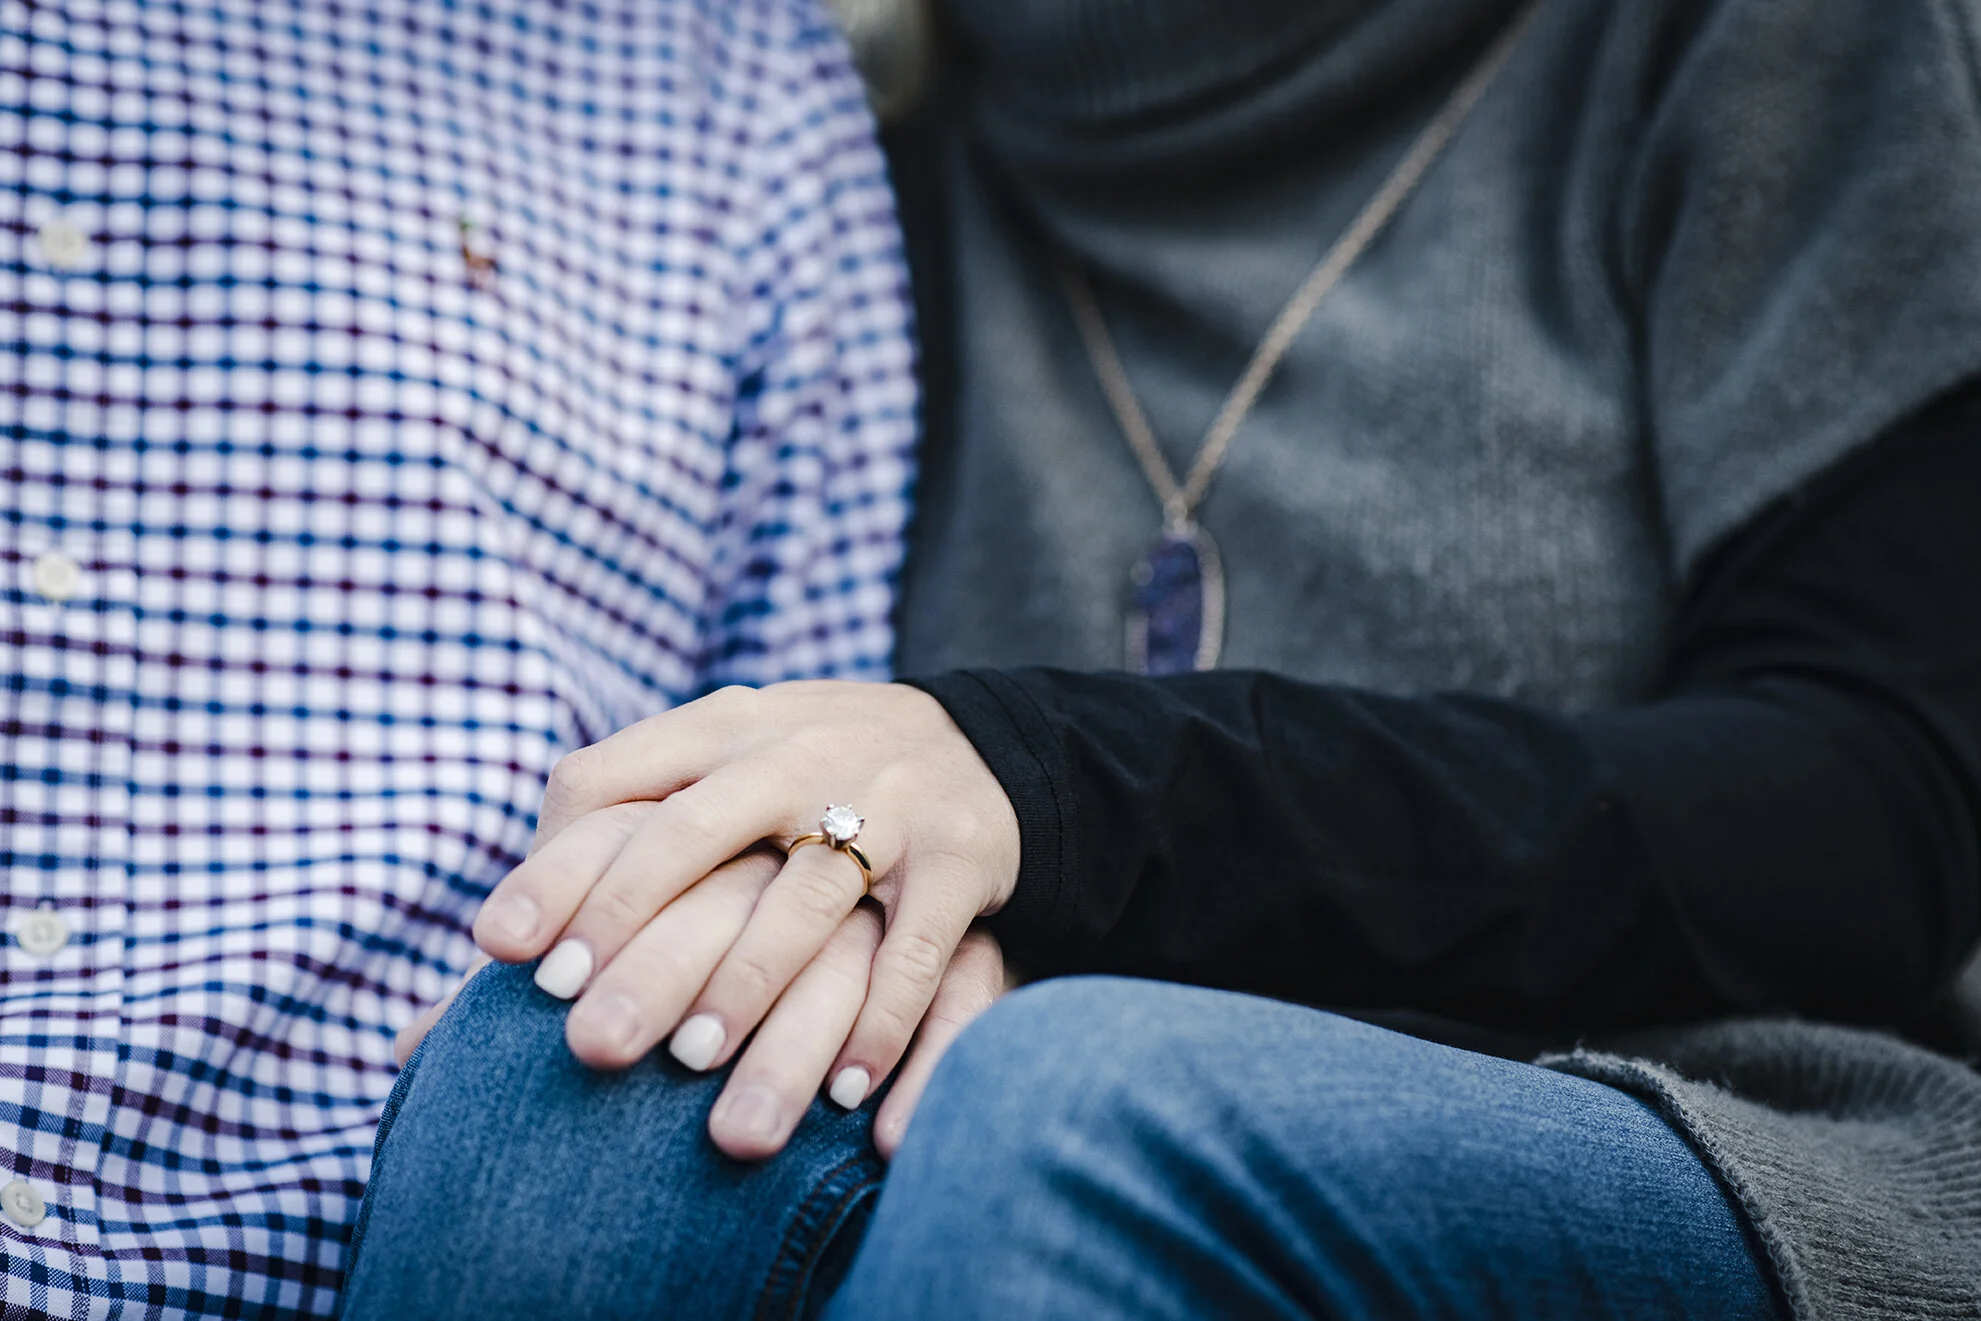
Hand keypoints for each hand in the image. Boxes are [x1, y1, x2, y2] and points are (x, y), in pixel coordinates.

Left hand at [468, 681, 1021, 1155]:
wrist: (978, 740)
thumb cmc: (800, 785)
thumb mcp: (712, 775)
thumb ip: (610, 848)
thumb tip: (461, 984)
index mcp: (716, 728)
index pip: (610, 782)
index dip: (555, 869)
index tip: (501, 955)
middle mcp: (792, 753)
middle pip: (694, 838)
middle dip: (636, 937)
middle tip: (584, 1042)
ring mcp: (885, 796)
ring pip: (806, 898)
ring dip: (750, 985)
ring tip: (694, 1068)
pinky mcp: (960, 852)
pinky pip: (917, 945)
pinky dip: (883, 1019)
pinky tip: (843, 1093)